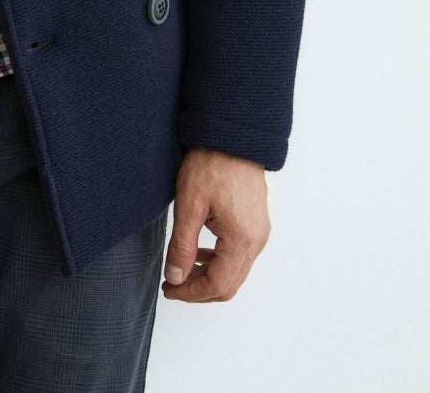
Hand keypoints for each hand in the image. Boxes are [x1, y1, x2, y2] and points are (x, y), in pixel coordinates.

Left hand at [162, 147, 270, 301]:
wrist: (232, 136)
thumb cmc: (212, 163)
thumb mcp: (189, 205)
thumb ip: (182, 246)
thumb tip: (176, 278)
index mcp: (242, 239)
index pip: (218, 285)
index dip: (191, 293)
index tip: (169, 288)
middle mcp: (257, 241)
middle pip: (229, 284)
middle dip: (199, 289)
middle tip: (172, 284)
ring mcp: (259, 232)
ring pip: (235, 272)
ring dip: (208, 276)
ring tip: (181, 269)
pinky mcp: (256, 223)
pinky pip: (240, 255)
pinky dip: (219, 261)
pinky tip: (199, 252)